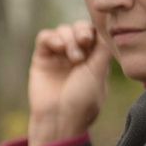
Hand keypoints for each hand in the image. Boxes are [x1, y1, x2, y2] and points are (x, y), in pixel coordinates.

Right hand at [27, 21, 111, 145]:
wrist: (58, 117)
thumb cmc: (83, 99)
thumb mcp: (99, 72)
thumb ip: (102, 48)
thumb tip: (104, 28)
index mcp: (93, 59)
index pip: (94, 33)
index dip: (93, 30)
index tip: (92, 40)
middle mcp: (76, 56)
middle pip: (78, 28)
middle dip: (81, 31)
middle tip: (83, 42)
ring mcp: (58, 56)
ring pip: (62, 30)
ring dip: (69, 38)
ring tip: (72, 57)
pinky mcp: (41, 58)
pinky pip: (44, 37)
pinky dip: (52, 37)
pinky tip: (58, 47)